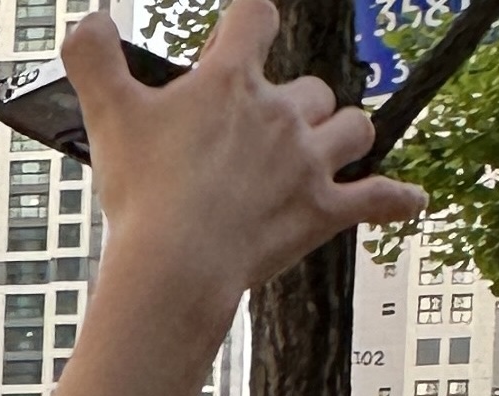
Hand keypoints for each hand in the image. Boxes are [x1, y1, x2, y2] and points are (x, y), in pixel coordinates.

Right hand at [63, 2, 426, 343]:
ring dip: (343, 136)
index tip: (240, 36)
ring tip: (326, 151)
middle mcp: (280, 113)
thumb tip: (87, 23)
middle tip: (265, 134)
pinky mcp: (322, 214)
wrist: (176, 267)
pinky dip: (396, 200)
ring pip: (353, 129)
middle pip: (312, 88)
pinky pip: (376, 199)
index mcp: (231, 81)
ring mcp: (307, 164)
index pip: (256, 18)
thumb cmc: (144, 195)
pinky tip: (411, 201)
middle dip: (294, 105)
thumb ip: (93, 59)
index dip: (250, 22)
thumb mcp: (108, 117)